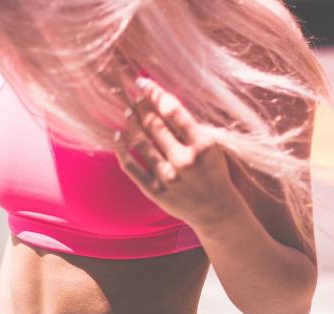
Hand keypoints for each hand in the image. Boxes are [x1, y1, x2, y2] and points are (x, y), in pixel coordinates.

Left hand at [111, 70, 238, 226]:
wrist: (216, 211)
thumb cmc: (214, 172)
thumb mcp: (213, 145)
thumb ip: (190, 127)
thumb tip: (161, 101)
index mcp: (203, 145)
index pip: (173, 111)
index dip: (155, 93)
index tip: (143, 83)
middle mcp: (184, 161)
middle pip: (154, 125)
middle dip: (141, 107)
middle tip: (135, 98)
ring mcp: (167, 178)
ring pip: (140, 142)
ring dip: (131, 123)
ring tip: (128, 113)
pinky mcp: (154, 191)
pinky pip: (131, 167)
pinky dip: (122, 149)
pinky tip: (118, 137)